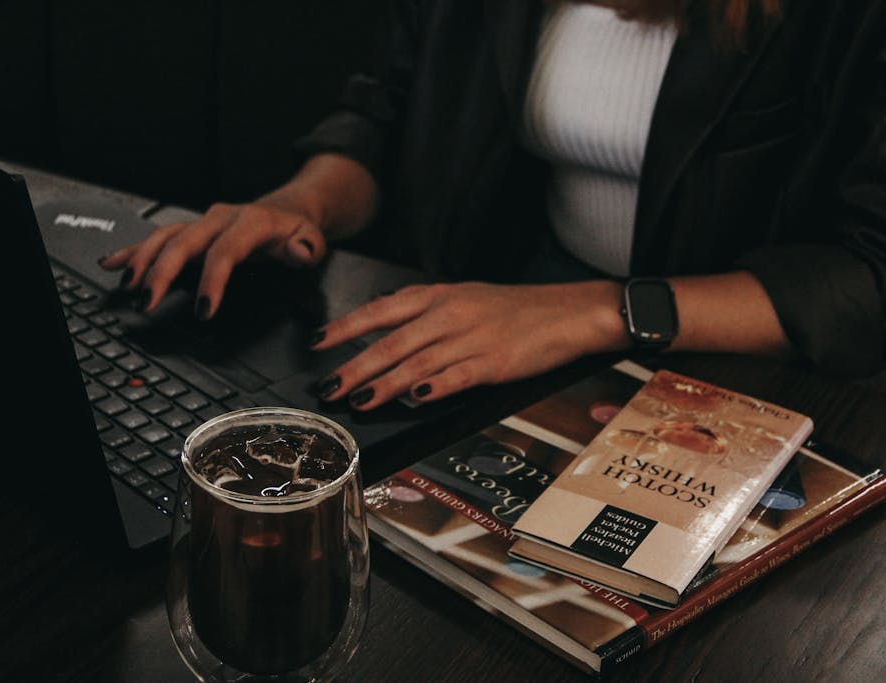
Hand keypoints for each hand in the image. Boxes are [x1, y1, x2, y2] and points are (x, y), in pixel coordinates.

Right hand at [99, 200, 326, 317]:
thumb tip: (298, 252)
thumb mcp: (314, 240)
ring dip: (142, 261)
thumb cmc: (297, 230)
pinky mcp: (192, 229)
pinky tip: (113, 262)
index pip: (226, 251)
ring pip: (166, 236)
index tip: (205, 310)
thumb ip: (308, 249)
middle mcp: (221, 218)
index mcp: (251, 222)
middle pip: (184, 241)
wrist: (289, 209)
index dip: (213, 280)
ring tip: (127, 287)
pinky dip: (135, 250)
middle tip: (148, 301)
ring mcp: (203, 222)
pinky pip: (159, 236)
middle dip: (162, 272)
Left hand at [312, 281, 629, 408]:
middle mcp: (450, 314)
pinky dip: (435, 387)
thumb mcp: (465, 298)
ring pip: (418, 362)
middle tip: (328, 386)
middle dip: (355, 366)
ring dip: (384, 383)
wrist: (567, 313)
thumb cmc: (516, 310)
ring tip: (359, 400)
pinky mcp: (494, 362)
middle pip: (392, 341)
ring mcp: (472, 338)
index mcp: (440, 296)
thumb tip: (384, 319)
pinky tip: (415, 399)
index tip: (318, 344)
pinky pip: (458, 375)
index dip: (347, 327)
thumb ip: (425, 311)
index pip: (382, 310)